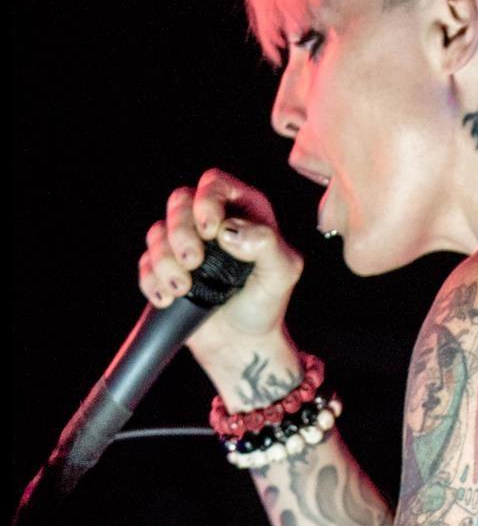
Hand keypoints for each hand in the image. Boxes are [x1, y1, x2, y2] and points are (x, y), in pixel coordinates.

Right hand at [138, 169, 304, 370]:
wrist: (243, 341)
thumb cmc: (266, 302)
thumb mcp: (282, 273)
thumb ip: (266, 244)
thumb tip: (229, 231)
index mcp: (243, 211)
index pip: (214, 183)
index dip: (206, 200)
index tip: (211, 231)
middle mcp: (212, 221)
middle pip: (179, 201)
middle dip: (181, 231)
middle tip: (193, 262)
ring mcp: (186, 243)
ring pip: (158, 232)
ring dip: (165, 260)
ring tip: (183, 289)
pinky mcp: (165, 268)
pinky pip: (146, 263)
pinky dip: (152, 280)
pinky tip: (168, 298)